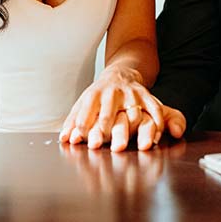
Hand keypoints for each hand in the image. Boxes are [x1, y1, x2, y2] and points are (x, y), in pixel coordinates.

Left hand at [58, 66, 186, 151]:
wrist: (120, 74)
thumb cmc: (99, 95)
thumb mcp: (83, 103)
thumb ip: (72, 121)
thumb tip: (64, 139)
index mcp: (94, 94)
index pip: (86, 109)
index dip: (83, 124)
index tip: (82, 138)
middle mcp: (112, 93)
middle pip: (108, 114)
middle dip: (106, 130)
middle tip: (107, 147)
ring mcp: (130, 94)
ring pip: (133, 114)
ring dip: (135, 130)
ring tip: (137, 146)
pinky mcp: (146, 95)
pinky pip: (154, 109)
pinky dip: (157, 122)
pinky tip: (156, 136)